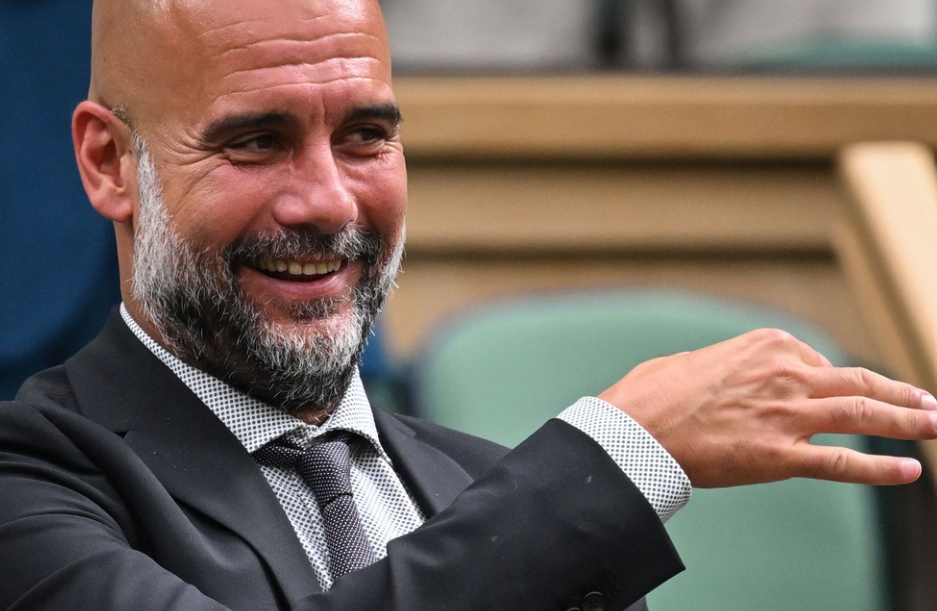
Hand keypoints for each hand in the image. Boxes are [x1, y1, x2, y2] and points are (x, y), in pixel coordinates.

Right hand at [598, 328, 936, 487]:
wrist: (633, 429)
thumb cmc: (652, 395)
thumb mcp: (695, 361)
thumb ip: (728, 364)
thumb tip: (732, 378)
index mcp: (766, 344)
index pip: (819, 363)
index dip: (834, 384)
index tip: (841, 397)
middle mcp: (786, 374)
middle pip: (859, 383)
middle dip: (899, 394)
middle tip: (928, 404)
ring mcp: (787, 415)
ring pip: (863, 415)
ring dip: (907, 422)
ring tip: (935, 426)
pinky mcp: (780, 456)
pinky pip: (843, 462)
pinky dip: (881, 468)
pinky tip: (909, 472)